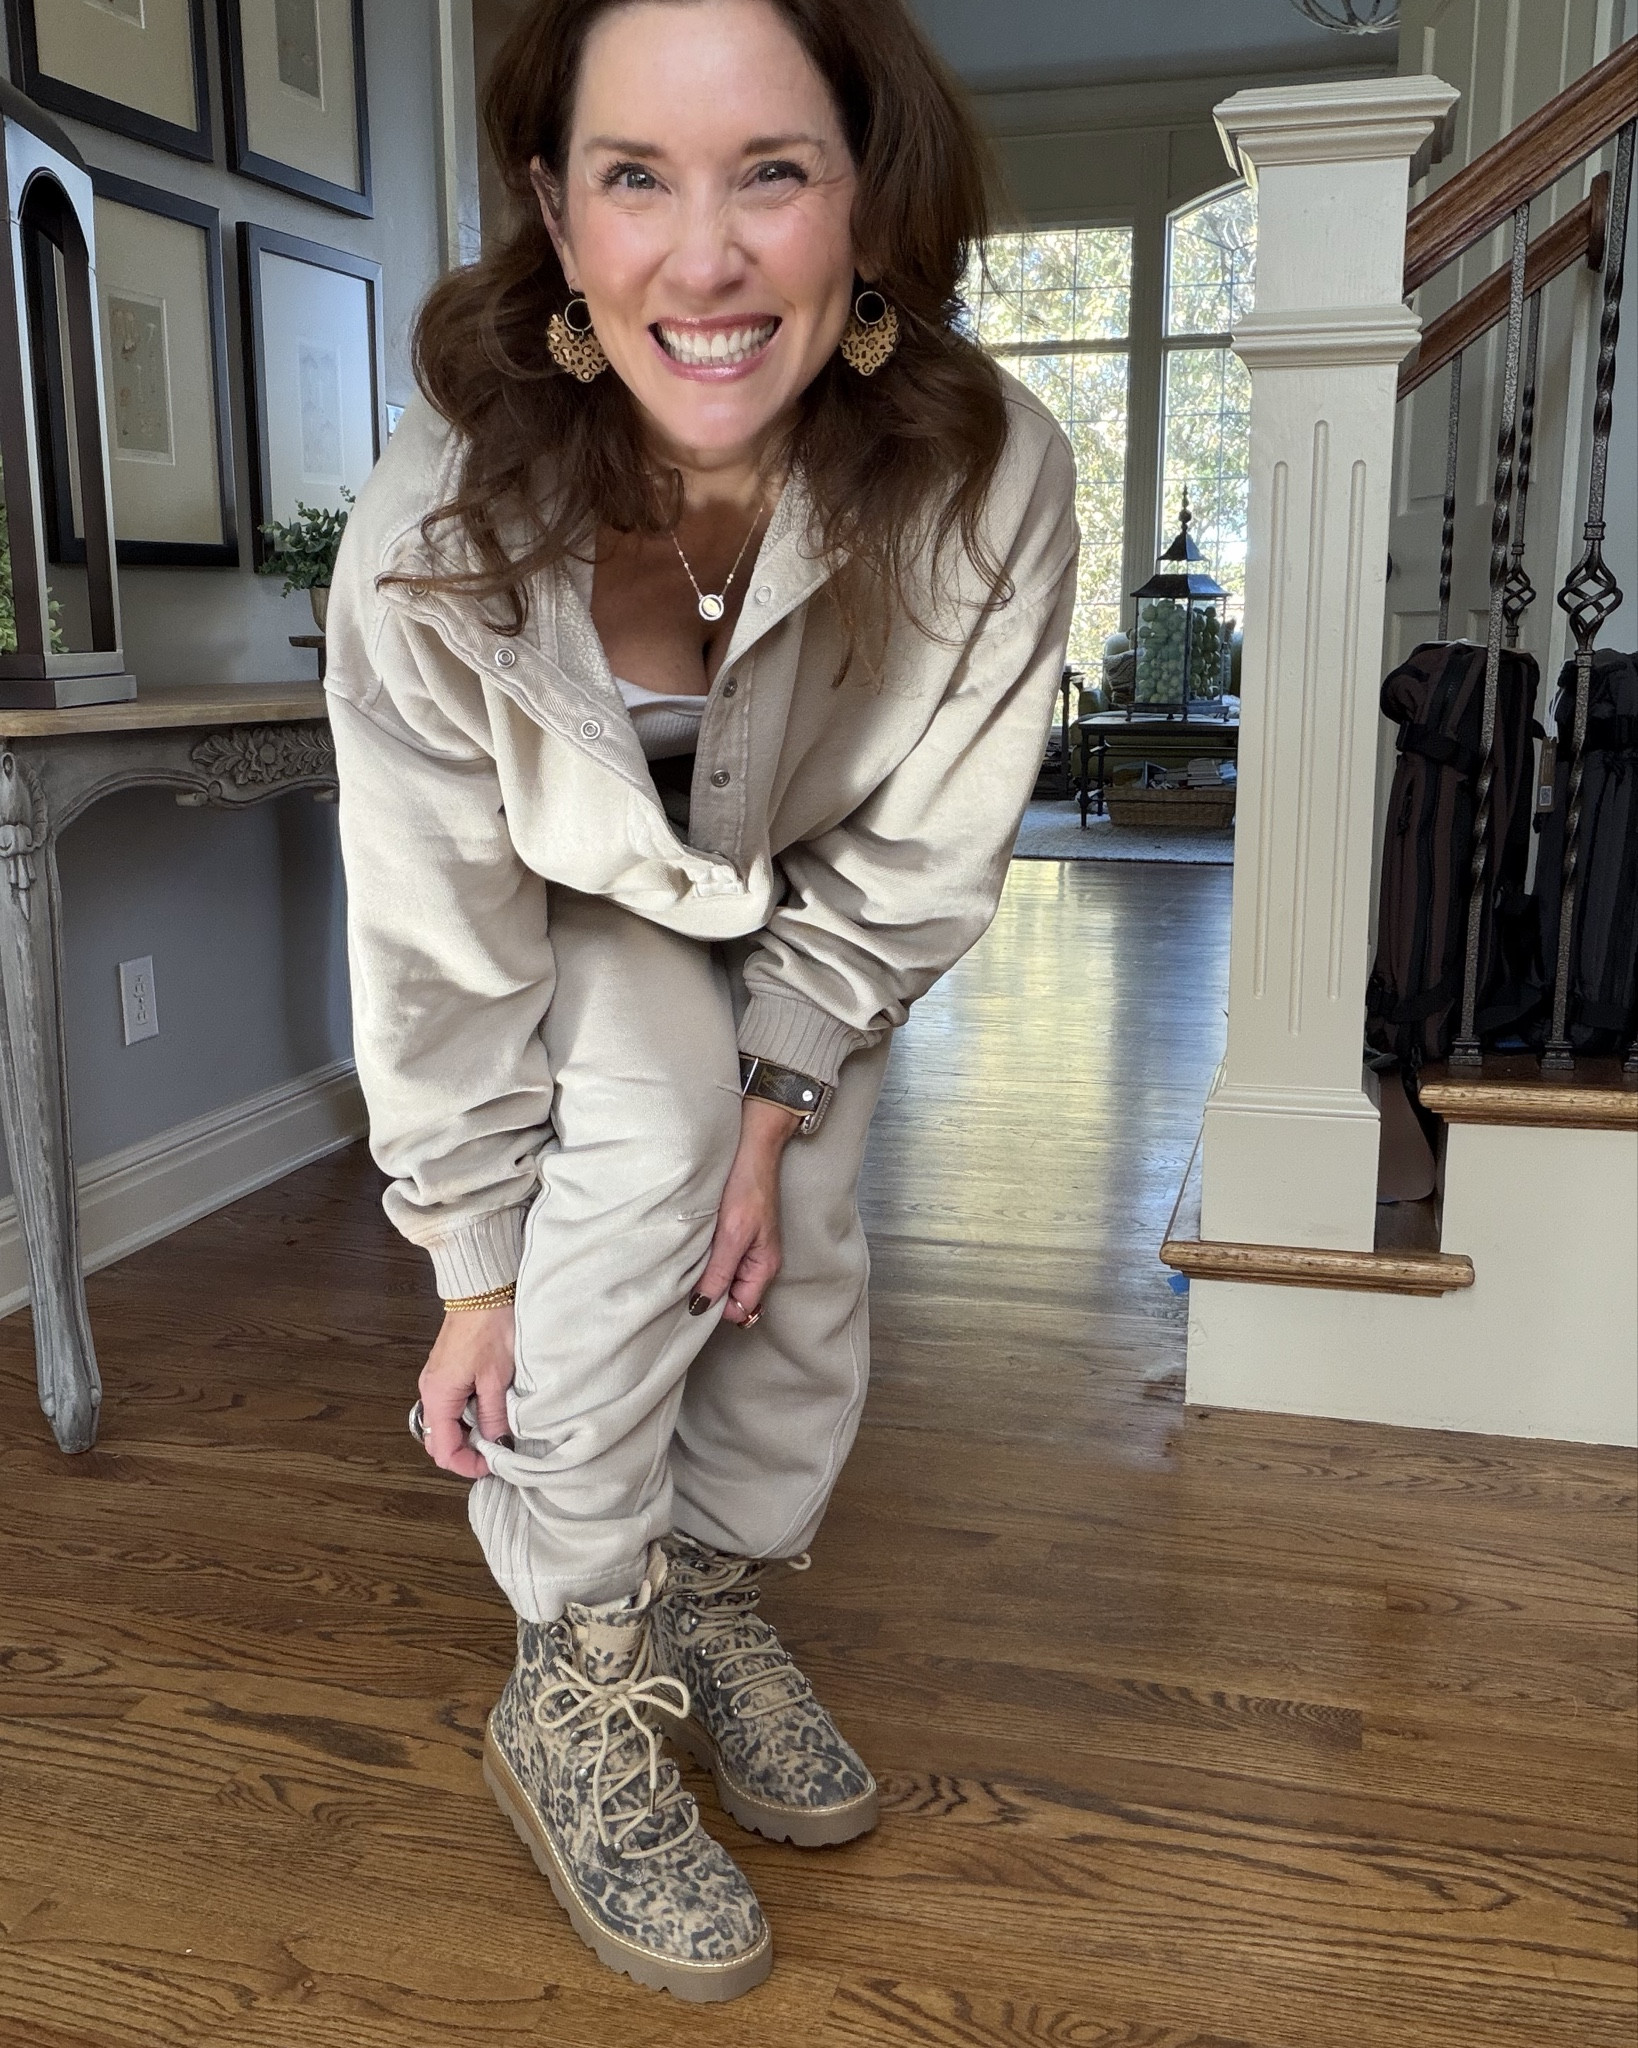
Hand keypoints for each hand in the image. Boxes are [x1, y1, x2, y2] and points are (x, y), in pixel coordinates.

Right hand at [418, 1302, 514, 1476]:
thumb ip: (494, 1416)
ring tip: (497, 1431)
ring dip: (468, 1433)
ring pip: (446, 1422)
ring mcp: (436, 1380)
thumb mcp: (498, 1377)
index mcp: (439, 1396)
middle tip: (497, 1452)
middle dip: (466, 1452)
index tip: (494, 1465)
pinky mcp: (446, 1370)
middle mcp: (430, 1390)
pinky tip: (490, 1410)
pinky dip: (468, 1414)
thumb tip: (496, 1444)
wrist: (483, 1290)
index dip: (467, 1465)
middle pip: (440, 1440)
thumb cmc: (490, 1327)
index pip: (443, 1450)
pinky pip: (451, 1404)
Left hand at [693, 1097, 798, 1325]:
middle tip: (685, 1274)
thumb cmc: (748, 1188)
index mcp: (764, 1268)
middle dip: (708, 1290)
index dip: (716, 1306)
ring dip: (704, 1272)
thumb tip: (701, 1307)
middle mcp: (756, 1263)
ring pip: (721, 1278)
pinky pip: (717, 1259)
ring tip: (687, 1256)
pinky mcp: (733, 1235)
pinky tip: (692, 1244)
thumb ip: (719, 1273)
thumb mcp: (732, 1235)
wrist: (751, 1150)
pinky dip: (703, 1257)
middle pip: (730, 1296)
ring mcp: (745, 1249)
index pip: (739, 1309)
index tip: (692, 1293)